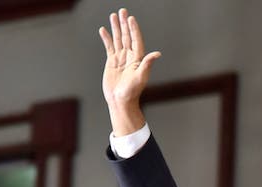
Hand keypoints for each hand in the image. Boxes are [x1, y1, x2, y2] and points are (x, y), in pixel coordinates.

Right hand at [99, 9, 160, 135]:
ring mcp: (121, 58)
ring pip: (118, 39)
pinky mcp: (112, 62)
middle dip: (124, 23)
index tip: (131, 19)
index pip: (136, 40)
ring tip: (113, 16)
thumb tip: (157, 54)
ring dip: (116, 27)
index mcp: (138, 59)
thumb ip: (147, 64)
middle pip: (127, 36)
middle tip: (122, 11)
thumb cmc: (132, 92)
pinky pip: (109, 47)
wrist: (120, 101)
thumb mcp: (140, 77)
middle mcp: (130, 56)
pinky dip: (106, 38)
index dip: (134, 29)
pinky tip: (103, 30)